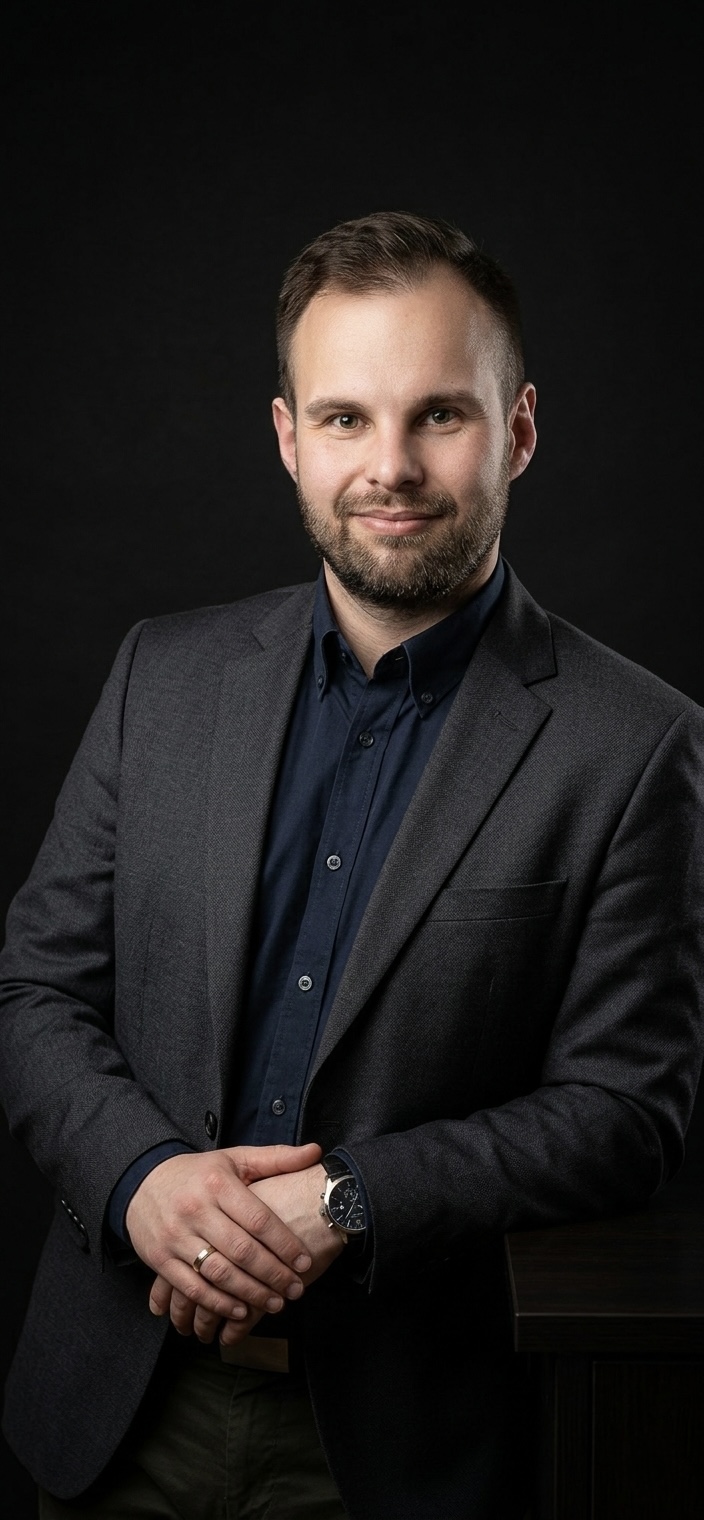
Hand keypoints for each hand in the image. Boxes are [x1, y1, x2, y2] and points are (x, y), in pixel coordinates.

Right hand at [151, 1161, 343, 1345]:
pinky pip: (192, 1287)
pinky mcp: (159, 1258)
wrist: (141, 1181)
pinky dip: (217, 1303)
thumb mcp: (234, 1158)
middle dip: (273, 1274)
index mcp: (217, 1183)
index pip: (258, 1219)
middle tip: (295, 1289)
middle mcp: (195, 1209)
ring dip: (250, 1293)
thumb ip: (275, 1158)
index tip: (304, 1262)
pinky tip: (239, 1310)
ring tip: (275, 1303)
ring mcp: (175, 1236)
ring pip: (219, 1272)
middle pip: (241, 1250)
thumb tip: (316, 1152)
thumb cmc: (198, 1173)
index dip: (284, 1244)